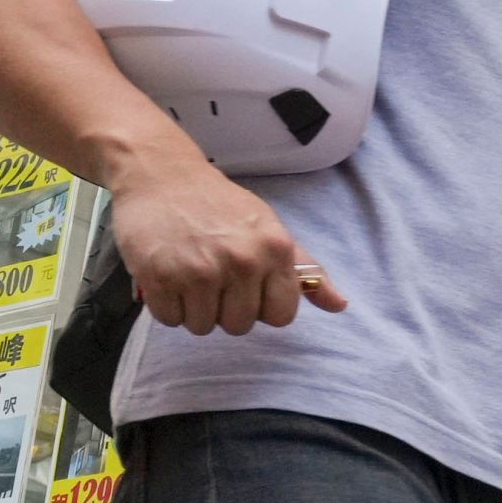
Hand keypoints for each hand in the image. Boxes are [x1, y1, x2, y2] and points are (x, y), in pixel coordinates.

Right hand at [109, 149, 348, 334]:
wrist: (161, 175)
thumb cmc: (219, 205)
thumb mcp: (269, 228)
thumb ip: (304, 270)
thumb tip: (340, 306)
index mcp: (275, 249)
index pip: (281, 316)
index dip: (262, 307)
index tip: (248, 289)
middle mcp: (242, 262)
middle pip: (239, 326)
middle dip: (225, 309)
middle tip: (213, 277)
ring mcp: (200, 271)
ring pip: (203, 327)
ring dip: (194, 309)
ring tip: (189, 275)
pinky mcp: (161, 277)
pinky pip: (171, 320)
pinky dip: (167, 306)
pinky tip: (168, 276)